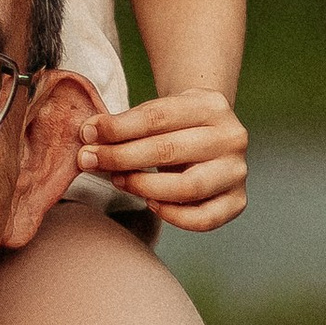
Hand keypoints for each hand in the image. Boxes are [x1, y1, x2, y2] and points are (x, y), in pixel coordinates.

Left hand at [83, 88, 248, 228]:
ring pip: (188, 187)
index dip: (118, 127)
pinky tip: (150, 204)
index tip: (88, 134)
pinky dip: (173, 216)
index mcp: (211, 105)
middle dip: (122, 157)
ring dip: (144, 187)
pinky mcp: (237, 201)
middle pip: (169, 150)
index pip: (158, 117)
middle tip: (90, 161)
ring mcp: (237, 171)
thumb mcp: (156, 112)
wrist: (211, 135)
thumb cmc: (175, 125)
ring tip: (118, 180)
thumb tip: (88, 134)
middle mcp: (232, 137)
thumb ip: (125, 124)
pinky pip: (204, 218)